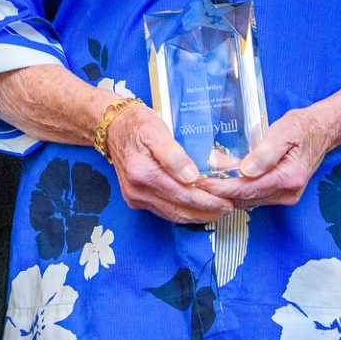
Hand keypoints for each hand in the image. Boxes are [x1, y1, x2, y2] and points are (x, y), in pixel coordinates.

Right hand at [104, 104, 233, 224]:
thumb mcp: (156, 129)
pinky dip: (184, 212)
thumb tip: (192, 177)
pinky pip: (165, 212)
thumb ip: (174, 154)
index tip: (228, 201)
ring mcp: (135, 198)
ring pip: (173, 215)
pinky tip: (199, 208)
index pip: (183, 195)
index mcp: (142, 172)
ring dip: (198, 216)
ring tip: (219, 210)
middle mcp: (137, 190)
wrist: (111, 128)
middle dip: (208, 212)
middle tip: (229, 207)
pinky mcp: (136, 200)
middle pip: (180, 210)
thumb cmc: (136, 124)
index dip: (208, 201)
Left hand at [202, 106, 335, 209]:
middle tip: (194, 184)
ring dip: (226, 192)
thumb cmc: (303, 128)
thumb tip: (246, 170)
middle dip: (219, 192)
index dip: (222, 188)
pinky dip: (236, 189)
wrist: (322, 131)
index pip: (248, 189)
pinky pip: (254, 195)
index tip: (202, 184)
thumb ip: (265, 152)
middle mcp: (287, 192)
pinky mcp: (280, 193)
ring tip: (202, 181)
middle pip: (246, 198)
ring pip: (248, 199)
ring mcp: (285, 195)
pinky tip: (221, 180)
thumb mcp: (284, 132)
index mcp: (288, 178)